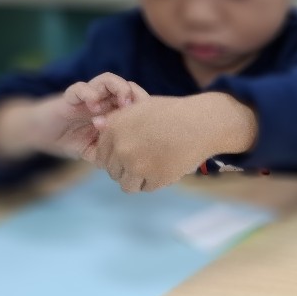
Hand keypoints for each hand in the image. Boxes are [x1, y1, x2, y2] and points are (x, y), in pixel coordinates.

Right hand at [0, 74, 147, 161]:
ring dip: (119, 88)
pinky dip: (89, 93)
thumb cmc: (72, 141)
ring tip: (121, 102)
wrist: (41, 134)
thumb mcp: (94, 152)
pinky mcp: (70, 96)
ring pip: (109, 80)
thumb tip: (129, 166)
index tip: (150, 120)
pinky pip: (81, 88)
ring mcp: (88, 97)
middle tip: (139, 109)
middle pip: (128, 87)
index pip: (136, 103)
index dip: (145, 108)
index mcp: (113, 113)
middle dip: (137, 96)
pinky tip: (93, 107)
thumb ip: (109, 155)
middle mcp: (104, 101)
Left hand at [88, 92, 256, 192]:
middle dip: (125, 168)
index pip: (102, 156)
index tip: (130, 153)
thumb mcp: (140, 107)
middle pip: (113, 171)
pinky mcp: (155, 179)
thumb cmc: (171, 113)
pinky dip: (153, 182)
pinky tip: (163, 168)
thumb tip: (95, 124)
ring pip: (126, 185)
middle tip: (144, 159)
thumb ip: (116, 118)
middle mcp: (122, 149)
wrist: (201, 123)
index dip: (115, 156)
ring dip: (136, 179)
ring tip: (151, 168)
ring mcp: (138, 166)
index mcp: (115, 129)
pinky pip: (146, 188)